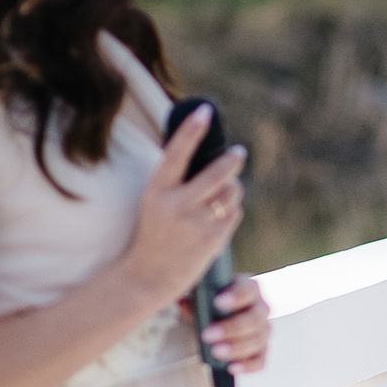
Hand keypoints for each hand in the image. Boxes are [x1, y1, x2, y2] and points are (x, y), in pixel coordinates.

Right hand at [122, 105, 245, 303]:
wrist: (148, 276)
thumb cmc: (154, 234)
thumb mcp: (155, 203)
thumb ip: (177, 183)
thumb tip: (209, 157)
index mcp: (156, 191)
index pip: (175, 153)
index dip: (191, 130)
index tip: (206, 110)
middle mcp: (176, 204)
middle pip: (217, 172)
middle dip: (232, 160)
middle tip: (238, 152)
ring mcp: (196, 222)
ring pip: (231, 193)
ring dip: (232, 192)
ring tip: (220, 199)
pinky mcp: (214, 239)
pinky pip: (234, 214)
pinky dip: (231, 213)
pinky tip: (217, 221)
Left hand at [201, 275, 271, 373]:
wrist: (213, 319)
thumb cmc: (207, 303)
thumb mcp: (198, 294)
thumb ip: (193, 296)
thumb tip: (182, 302)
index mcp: (247, 289)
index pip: (249, 290)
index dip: (237, 296)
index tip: (217, 303)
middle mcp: (260, 309)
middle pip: (255, 319)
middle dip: (232, 328)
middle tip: (208, 335)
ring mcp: (262, 331)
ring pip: (258, 340)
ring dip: (237, 348)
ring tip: (215, 352)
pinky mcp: (261, 351)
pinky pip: (260, 360)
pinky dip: (248, 365)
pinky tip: (231, 367)